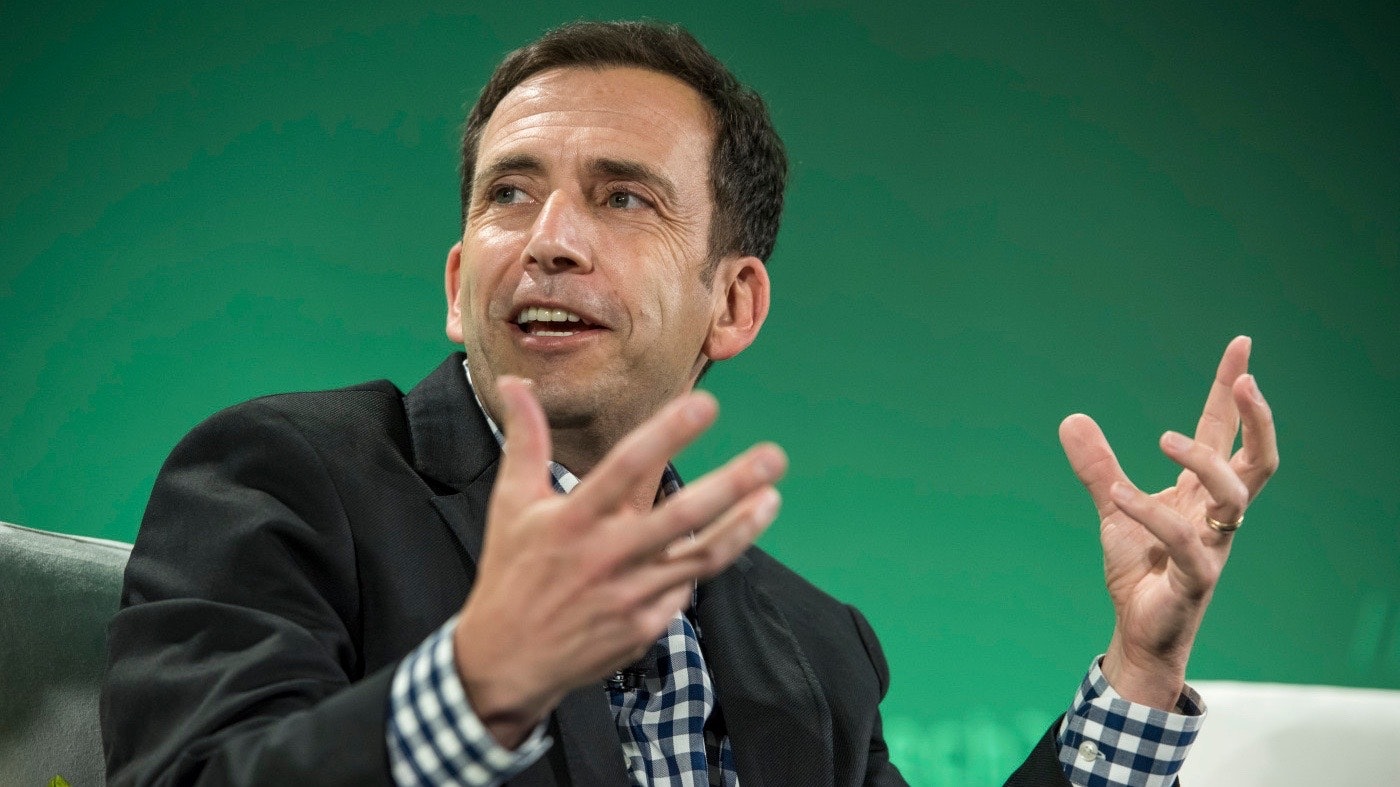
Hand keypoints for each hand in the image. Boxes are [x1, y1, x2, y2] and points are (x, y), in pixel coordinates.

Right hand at [454, 376, 786, 746]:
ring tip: (772, 497)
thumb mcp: (511, 502)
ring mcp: (631, 595)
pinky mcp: (645, 626)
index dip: (669, 434)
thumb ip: (526, 439)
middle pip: (682, 516)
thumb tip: (514, 383)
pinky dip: (700, 565)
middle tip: (773, 456)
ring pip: (701, 557)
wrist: (507, 659)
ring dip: (743, 527)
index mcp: (574, 519)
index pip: (627, 467)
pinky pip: (684, 589)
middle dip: (732, 484)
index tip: (707, 404)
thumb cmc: (512, 571)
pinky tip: (724, 541)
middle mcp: (607, 556)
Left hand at [1058, 336, 1277, 709]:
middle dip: (1257, 419)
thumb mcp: (1112, 506)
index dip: (1231, 392)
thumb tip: (1071, 418)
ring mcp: (1211, 545)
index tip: (1240, 346)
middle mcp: (1217, 515)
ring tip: (1163, 438)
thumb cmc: (1141, 568)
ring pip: (1235, 496)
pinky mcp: (1194, 576)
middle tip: (1246, 381)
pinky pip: (1182, 540)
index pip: (1224, 433)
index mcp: (1202, 493)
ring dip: (1205, 461)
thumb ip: (1098, 466)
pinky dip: (1150, 512)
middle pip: (1257, 461)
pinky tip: (1118, 496)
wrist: (1139, 631)